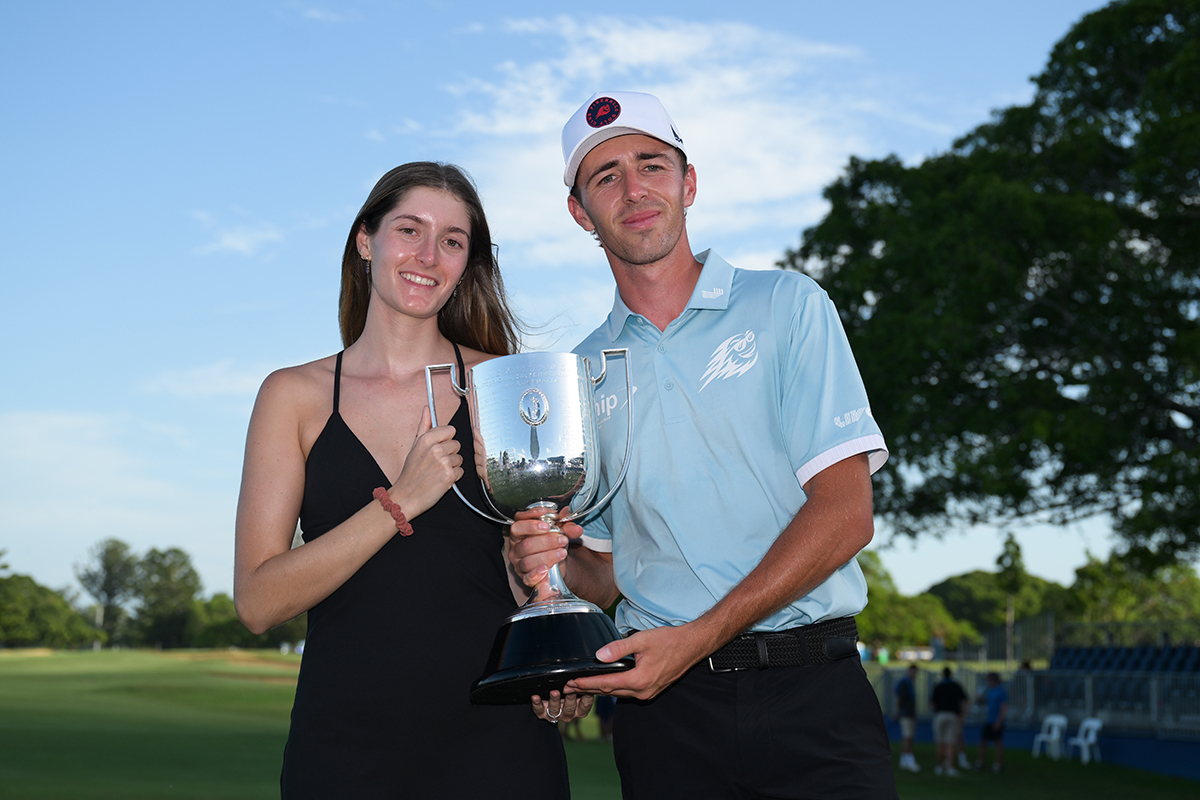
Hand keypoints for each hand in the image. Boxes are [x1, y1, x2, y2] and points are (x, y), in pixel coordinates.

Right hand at [391, 406, 461, 515]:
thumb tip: (427, 409)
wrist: (406, 496)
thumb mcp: (414, 446)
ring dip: (451, 466)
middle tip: (436, 463)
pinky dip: (453, 477)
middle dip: (449, 453)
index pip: (450, 430)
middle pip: (456, 444)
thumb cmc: (410, 473)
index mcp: (426, 439)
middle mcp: (436, 449)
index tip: (438, 447)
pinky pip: (461, 471)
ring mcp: (443, 462)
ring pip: (459, 458)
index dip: (446, 439)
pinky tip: (441, 479)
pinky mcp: (449, 475)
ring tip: (437, 472)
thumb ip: (424, 426)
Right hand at [507, 509, 582, 587]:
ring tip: (562, 553)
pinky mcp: (525, 577)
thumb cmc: (552, 542)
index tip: (548, 520)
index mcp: (520, 531)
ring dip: (547, 556)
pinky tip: (546, 569)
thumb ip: (568, 527)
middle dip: (546, 541)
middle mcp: (516, 546)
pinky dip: (537, 574)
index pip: (518, 523)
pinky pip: (528, 578)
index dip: (531, 519)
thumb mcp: (561, 530)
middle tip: (562, 539)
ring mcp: (519, 563)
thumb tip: (576, 529)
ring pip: (528, 561)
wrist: (557, 559)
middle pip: (526, 544)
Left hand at [531, 689, 593, 723]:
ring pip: (555, 709)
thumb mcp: (576, 691)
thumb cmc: (567, 693)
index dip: (586, 698)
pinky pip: (539, 710)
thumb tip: (585, 673)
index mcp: (579, 710)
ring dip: (554, 700)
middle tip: (570, 691)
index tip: (586, 689)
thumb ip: (580, 686)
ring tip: (554, 692)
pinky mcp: (542, 714)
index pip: (585, 706)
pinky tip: (535, 697)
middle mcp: (568, 714)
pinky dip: (537, 703)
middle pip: (570, 708)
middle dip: (570, 698)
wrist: (549, 705)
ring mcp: (555, 715)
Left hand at [566, 625, 708, 700]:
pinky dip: (614, 689)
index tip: (570, 683)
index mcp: (639, 680)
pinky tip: (606, 684)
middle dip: (588, 689)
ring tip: (582, 686)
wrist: (691, 646)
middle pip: (609, 692)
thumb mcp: (642, 640)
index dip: (586, 684)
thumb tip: (599, 655)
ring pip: (618, 694)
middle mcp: (642, 691)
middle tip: (569, 687)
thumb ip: (619, 648)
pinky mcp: (651, 690)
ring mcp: (647, 693)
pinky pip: (627, 693)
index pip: (605, 684)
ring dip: (600, 690)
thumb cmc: (669, 641)